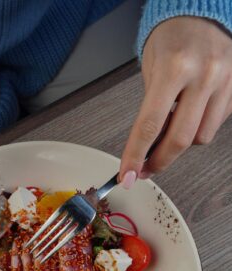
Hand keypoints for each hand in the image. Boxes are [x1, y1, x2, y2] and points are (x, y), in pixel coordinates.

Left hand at [120, 17, 231, 186]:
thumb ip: (151, 111)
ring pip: (201, 137)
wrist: (203, 13)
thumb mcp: (151, 69)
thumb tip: (146, 150)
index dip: (136, 156)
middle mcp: (204, 75)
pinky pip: (216, 124)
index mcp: (174, 68)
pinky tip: (190, 114)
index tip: (128, 175)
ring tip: (170, 129)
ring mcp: (224, 82)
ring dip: (182, 143)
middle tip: (144, 169)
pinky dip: (199, 127)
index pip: (150, 126)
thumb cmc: (172, 39)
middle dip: (159, 162)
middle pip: (180, 139)